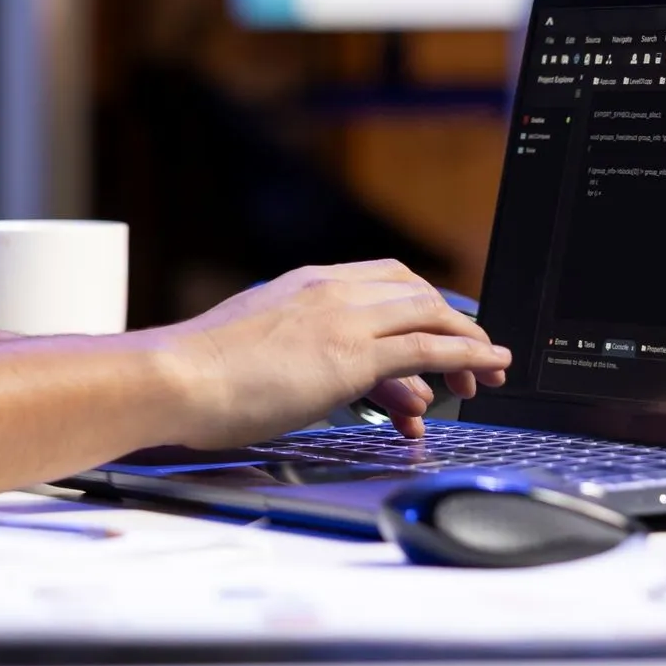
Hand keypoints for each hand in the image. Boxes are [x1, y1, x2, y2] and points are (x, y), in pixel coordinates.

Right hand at [159, 260, 507, 447]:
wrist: (177, 378)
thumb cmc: (204, 375)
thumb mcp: (265, 352)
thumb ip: (310, 360)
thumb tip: (342, 386)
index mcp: (306, 284)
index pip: (385, 280)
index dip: (422, 305)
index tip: (439, 331)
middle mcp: (330, 289)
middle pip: (416, 291)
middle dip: (453, 322)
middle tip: (472, 360)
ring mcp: (341, 318)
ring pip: (429, 313)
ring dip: (467, 342)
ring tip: (488, 372)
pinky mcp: (349, 354)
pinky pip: (426, 347)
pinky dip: (465, 354)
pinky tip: (486, 367)